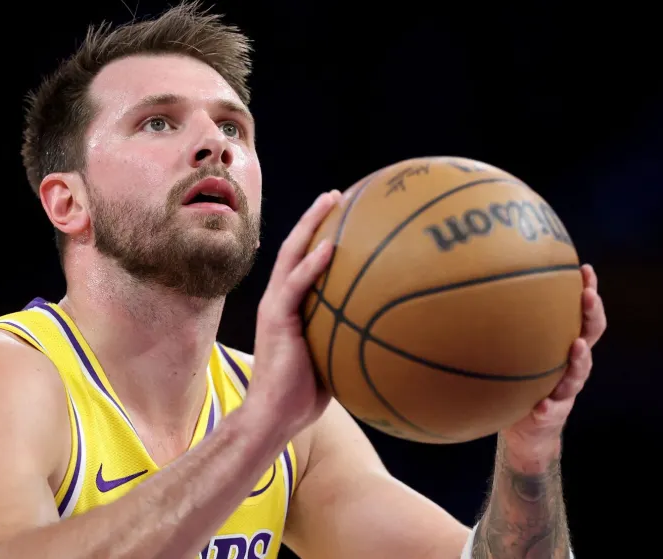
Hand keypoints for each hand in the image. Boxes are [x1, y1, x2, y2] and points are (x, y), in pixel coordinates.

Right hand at [247, 190, 342, 437]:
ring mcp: (274, 307)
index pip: (303, 262)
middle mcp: (279, 299)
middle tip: (336, 195)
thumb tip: (388, 332)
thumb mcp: (332, 358)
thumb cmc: (304, 395)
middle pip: (295, 247)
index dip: (318, 235)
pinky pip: (295, 286)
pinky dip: (312, 265)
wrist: (274, 416)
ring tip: (331, 201)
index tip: (342, 214)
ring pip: (291, 255)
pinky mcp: (275, 319)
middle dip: (314, 218)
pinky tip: (330, 248)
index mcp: (290, 306)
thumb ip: (348, 337)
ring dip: (311, 226)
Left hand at [501, 264, 607, 463]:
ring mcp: (566, 390)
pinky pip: (552, 410)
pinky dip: (549, 407)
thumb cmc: (517, 380)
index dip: (588, 291)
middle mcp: (571, 364)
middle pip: (592, 335)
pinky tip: (542, 405)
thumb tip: (474, 288)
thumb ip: (506, 328)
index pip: (582, 314)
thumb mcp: (514, 353)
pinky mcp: (552, 414)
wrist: (526, 429)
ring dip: (580, 359)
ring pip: (579, 373)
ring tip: (578, 346)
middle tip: (588, 296)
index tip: (584, 269)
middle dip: (592, 314)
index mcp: (564, 345)